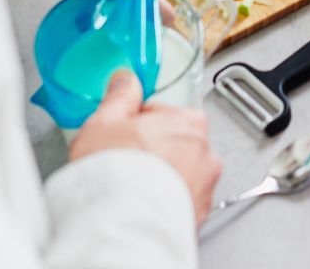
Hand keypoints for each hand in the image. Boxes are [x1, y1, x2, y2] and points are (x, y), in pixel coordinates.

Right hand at [70, 70, 221, 224]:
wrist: (122, 227)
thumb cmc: (115, 175)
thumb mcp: (104, 123)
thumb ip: (120, 97)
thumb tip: (126, 81)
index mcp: (188, 121)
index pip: (162, 113)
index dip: (138, 124)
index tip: (125, 136)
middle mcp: (204, 152)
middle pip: (175, 143)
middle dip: (153, 151)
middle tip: (126, 163)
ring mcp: (205, 186)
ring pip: (182, 174)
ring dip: (164, 178)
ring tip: (134, 188)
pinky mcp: (199, 216)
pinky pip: (182, 201)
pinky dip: (168, 202)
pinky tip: (145, 205)